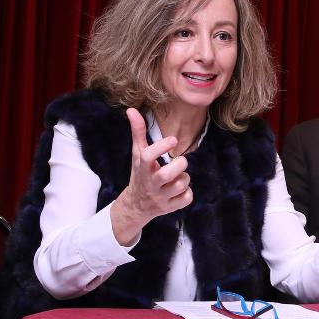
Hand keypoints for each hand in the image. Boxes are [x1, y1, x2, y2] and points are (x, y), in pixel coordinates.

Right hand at [110, 108, 192, 244]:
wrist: (136, 206)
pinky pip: (186, 198)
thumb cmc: (140, 174)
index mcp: (142, 168)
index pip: (148, 156)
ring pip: (180, 185)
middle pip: (167, 174)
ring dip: (184, 179)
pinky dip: (187, 194)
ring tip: (176, 178)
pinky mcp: (170, 208)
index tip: (173, 139)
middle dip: (179, 165)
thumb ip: (138, 132)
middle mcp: (150, 184)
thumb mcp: (137, 154)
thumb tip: (131, 109)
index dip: (162, 147)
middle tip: (178, 162)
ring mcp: (160, 198)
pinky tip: (178, 191)